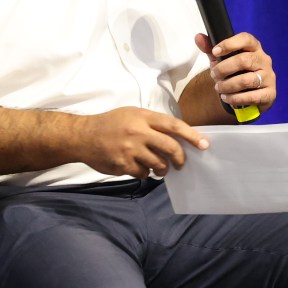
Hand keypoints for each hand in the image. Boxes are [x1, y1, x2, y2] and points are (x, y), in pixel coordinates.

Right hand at [77, 106, 209, 175]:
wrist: (83, 136)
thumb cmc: (111, 124)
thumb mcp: (133, 114)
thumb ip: (153, 123)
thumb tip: (178, 137)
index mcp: (143, 117)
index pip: (174, 126)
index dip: (192, 136)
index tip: (204, 145)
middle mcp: (138, 132)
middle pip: (170, 147)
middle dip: (180, 158)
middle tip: (182, 164)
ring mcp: (130, 149)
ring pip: (158, 164)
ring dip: (163, 169)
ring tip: (160, 168)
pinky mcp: (122, 164)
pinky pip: (143, 173)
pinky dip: (144, 173)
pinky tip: (139, 167)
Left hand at [197, 31, 277, 113]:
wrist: (249, 96)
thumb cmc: (235, 73)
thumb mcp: (222, 60)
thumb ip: (210, 49)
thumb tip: (198, 37)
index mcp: (254, 48)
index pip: (246, 39)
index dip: (229, 44)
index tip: (215, 52)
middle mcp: (264, 60)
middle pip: (244, 60)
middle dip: (224, 69)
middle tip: (213, 75)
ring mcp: (269, 78)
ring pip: (247, 80)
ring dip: (228, 85)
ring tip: (219, 88)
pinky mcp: (270, 94)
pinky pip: (252, 97)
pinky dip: (235, 98)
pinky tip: (227, 98)